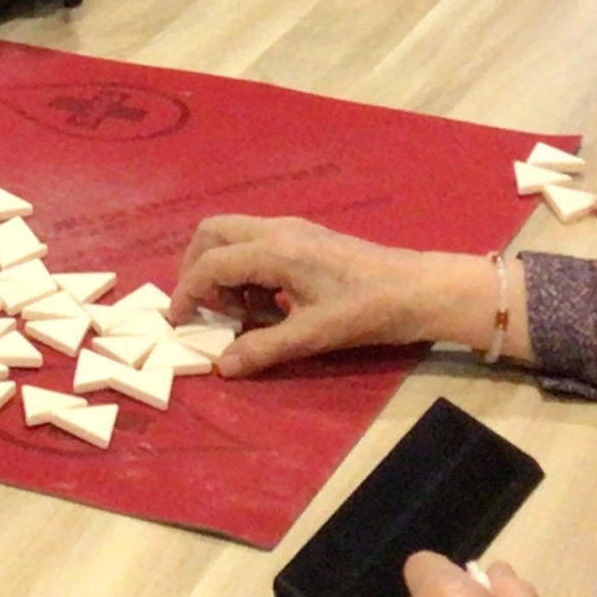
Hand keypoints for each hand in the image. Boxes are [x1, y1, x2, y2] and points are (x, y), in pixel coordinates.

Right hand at [168, 219, 499, 375]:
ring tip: (246, 313)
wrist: (418, 289)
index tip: (178, 320)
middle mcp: (278, 230)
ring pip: (234, 235)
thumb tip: (222, 366)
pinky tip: (270, 304)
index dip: (187, 291)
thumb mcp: (313, 336)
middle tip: (205, 308)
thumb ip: (263, 349)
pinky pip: (257, 243)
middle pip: (213, 232)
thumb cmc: (367, 310)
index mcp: (276, 251)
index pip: (211, 263)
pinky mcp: (305, 237)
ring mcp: (293, 229)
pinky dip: (247, 268)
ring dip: (225, 270)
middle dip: (197, 268)